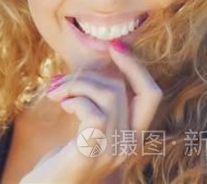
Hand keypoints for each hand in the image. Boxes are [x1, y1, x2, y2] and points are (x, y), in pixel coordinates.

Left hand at [19, 41, 162, 182]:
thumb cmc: (61, 160)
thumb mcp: (85, 129)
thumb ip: (96, 105)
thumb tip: (93, 68)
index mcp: (131, 136)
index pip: (151, 94)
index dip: (136, 66)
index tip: (115, 46)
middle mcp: (128, 145)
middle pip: (123, 89)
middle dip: (90, 75)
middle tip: (59, 81)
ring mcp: (112, 150)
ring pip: (108, 95)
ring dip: (76, 84)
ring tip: (55, 93)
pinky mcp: (91, 152)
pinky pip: (93, 112)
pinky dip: (74, 100)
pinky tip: (61, 106)